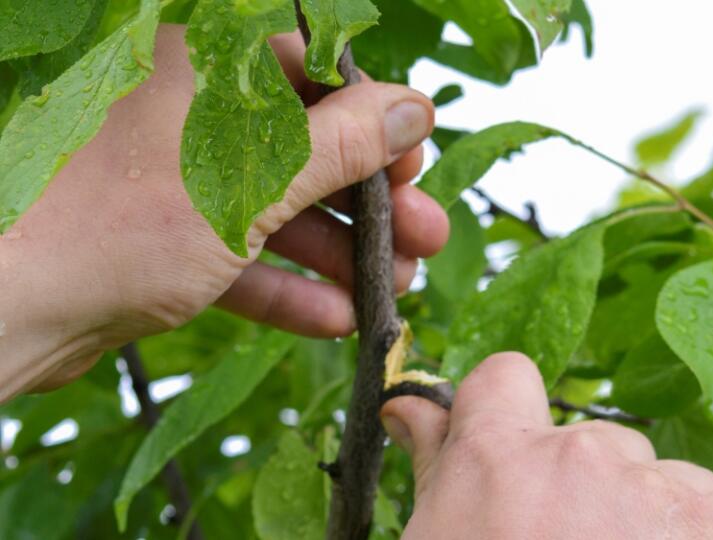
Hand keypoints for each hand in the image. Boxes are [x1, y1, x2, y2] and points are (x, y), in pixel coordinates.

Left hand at [0, 25, 447, 397]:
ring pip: (275, 206)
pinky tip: (337, 318)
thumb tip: (413, 109)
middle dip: (370, 199)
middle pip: (303, 146)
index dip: (372, 115)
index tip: (412, 160)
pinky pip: (236, 252)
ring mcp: (173, 179)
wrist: (10, 308)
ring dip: (339, 250)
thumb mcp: (254, 178)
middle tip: (426, 236)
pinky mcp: (160, 238)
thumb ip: (342, 141)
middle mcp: (187, 114)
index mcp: (200, 67)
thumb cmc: (125, 220)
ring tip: (396, 289)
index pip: (308, 70)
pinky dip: (285, 284)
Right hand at [381, 353, 712, 539]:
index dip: (509, 411)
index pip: (505, 376)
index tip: (517, 459)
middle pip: (595, 442)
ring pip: (667, 475)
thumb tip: (404, 407)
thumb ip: (435, 464)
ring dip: (657, 519)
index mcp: (497, 454)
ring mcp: (651, 490)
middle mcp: (576, 454)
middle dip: (589, 493)